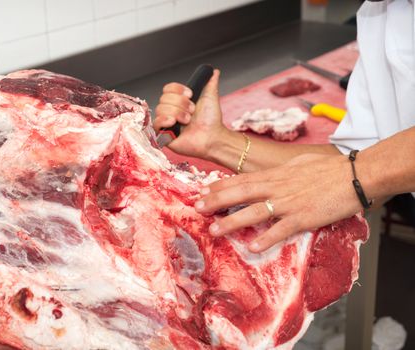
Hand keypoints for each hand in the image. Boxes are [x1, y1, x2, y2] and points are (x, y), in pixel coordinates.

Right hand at [153, 69, 228, 159]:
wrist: (213, 137)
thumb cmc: (211, 121)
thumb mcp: (211, 97)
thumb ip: (210, 83)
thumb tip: (214, 71)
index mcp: (179, 101)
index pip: (168, 88)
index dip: (178, 90)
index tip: (190, 94)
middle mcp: (171, 111)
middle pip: (164, 98)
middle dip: (181, 103)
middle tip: (192, 111)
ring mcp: (166, 123)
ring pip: (160, 109)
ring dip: (177, 113)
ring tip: (187, 121)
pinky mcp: (163, 135)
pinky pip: (156, 123)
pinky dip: (165, 120)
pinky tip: (174, 123)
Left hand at [194, 154, 364, 252]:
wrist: (356, 175)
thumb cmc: (329, 169)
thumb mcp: (298, 164)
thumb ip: (280, 172)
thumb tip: (267, 175)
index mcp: (275, 175)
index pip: (241, 179)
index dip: (219, 186)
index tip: (202, 191)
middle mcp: (277, 187)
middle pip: (240, 193)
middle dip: (217, 201)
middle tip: (198, 208)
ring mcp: (289, 203)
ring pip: (254, 211)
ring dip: (232, 221)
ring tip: (214, 231)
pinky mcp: (304, 217)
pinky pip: (281, 230)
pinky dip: (266, 238)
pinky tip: (251, 247)